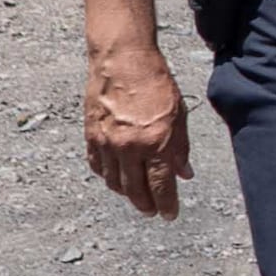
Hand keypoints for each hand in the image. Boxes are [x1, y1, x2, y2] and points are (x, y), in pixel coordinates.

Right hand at [85, 43, 191, 217]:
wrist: (123, 60)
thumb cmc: (155, 83)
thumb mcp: (179, 115)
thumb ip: (180, 148)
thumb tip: (184, 174)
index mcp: (155, 143)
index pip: (161, 186)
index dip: (166, 205)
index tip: (170, 215)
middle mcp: (129, 148)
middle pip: (135, 190)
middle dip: (145, 205)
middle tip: (152, 212)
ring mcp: (106, 143)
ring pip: (114, 182)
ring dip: (126, 194)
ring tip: (136, 196)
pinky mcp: (91, 135)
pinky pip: (97, 166)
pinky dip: (107, 176)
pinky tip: (115, 177)